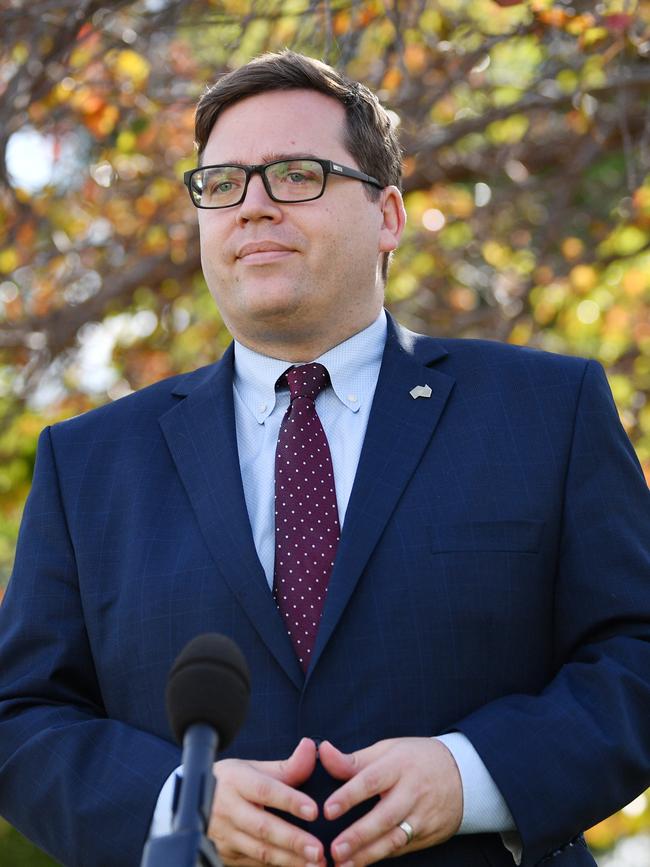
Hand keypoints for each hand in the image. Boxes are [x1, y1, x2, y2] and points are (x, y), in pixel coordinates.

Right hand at [208, 737, 324, 866]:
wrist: (191, 802)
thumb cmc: (231, 781)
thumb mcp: (253, 768)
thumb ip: (286, 765)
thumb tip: (310, 747)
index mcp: (236, 781)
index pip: (265, 790)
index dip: (290, 800)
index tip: (314, 810)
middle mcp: (228, 809)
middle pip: (262, 827)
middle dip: (292, 840)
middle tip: (318, 849)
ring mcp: (225, 836)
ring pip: (259, 851)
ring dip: (289, 860)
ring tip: (315, 864)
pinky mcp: (225, 855)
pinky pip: (254, 863)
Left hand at [319, 737, 462, 865]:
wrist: (463, 775)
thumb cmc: (415, 759)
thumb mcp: (388, 750)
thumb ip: (354, 758)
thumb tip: (323, 752)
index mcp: (399, 765)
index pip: (371, 779)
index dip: (349, 795)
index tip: (327, 810)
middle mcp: (412, 791)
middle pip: (385, 816)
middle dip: (359, 835)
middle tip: (335, 849)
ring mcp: (422, 816)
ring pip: (395, 839)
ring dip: (369, 854)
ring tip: (344, 865)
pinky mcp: (428, 835)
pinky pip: (403, 848)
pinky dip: (382, 857)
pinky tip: (362, 863)